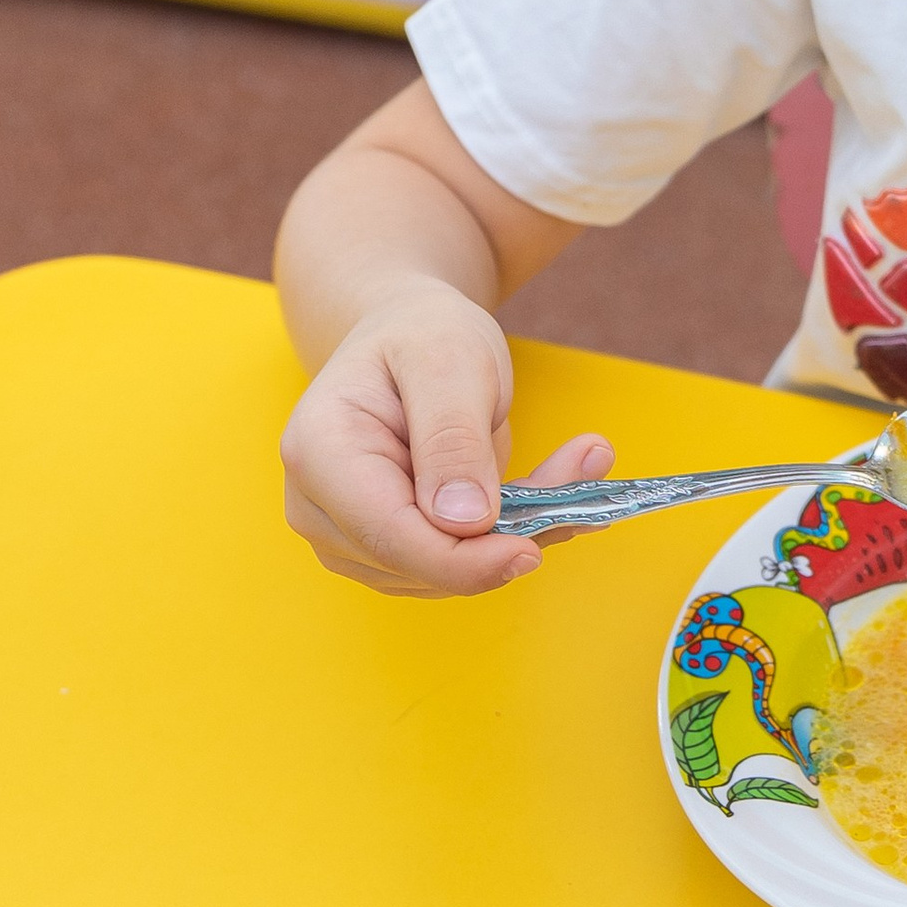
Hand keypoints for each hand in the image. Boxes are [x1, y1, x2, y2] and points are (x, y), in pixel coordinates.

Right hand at [279, 279, 613, 598]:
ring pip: (446, 572)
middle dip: (507, 537)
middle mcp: (318, 507)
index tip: (532, 549)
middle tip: (589, 469)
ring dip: (520, 534)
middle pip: (421, 560)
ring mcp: (348, 536)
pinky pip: (457, 563)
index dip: (463, 558)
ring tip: (580, 465)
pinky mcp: (386, 549)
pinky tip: (555, 493)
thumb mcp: (447, 359)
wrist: (408, 335)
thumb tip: (465, 524)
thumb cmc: (422, 334)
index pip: (390, 536)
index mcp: (318, 453)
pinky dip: (511, 536)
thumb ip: (453, 438)